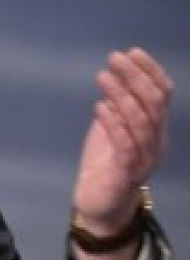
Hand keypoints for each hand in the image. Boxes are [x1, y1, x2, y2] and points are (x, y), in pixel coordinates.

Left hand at [71, 48, 172, 259]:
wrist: (98, 207)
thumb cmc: (104, 167)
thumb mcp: (109, 131)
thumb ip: (114, 108)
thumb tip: (112, 78)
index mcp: (155, 130)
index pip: (162, 95)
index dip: (150, 71)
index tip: (131, 52)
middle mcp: (156, 142)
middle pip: (154, 103)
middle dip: (136, 76)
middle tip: (114, 58)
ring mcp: (144, 159)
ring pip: (141, 121)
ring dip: (122, 94)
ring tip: (103, 76)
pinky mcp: (127, 173)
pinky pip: (125, 144)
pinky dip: (114, 123)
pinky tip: (99, 106)